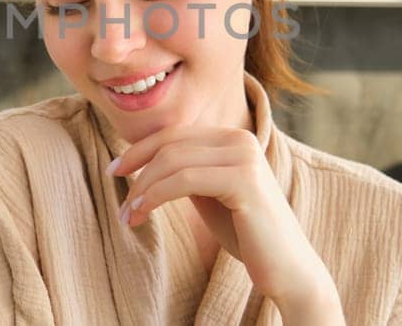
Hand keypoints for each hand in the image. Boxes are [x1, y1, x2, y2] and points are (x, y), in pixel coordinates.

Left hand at [111, 123, 343, 323]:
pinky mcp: (244, 180)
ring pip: (173, 161)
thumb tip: (142, 159)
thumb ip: (186, 172)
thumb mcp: (209, 194)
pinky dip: (156, 196)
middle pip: (171, 144)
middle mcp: (241, 139)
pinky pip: (185, 180)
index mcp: (233, 138)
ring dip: (143, 189)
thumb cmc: (245, 233)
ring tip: (128, 216)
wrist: (286, 268)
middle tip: (120, 203)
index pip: (175, 134)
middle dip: (137, 170)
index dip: (140, 149)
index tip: (115, 170)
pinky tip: (142, 214)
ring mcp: (245, 157)